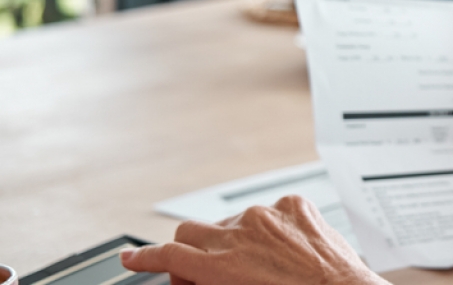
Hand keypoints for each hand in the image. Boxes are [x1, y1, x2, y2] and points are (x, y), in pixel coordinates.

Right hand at [121, 195, 385, 284]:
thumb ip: (203, 284)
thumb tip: (186, 277)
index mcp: (223, 264)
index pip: (169, 255)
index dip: (145, 258)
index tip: (131, 259)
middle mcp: (242, 233)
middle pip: (190, 231)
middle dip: (189, 249)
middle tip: (202, 269)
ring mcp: (268, 214)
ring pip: (230, 220)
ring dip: (234, 239)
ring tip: (259, 263)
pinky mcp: (294, 204)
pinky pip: (268, 211)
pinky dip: (269, 227)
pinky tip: (285, 248)